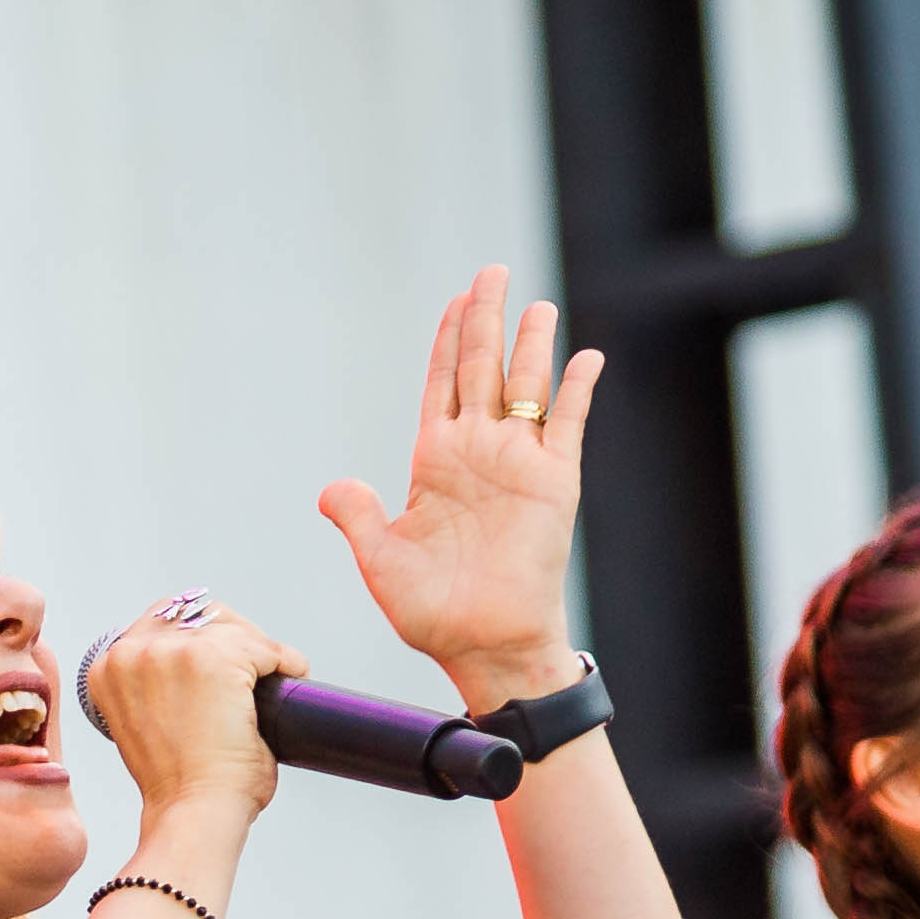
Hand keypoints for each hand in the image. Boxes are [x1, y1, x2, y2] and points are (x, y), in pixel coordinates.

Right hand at [76, 601, 294, 842]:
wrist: (190, 812)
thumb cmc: (176, 785)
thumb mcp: (147, 721)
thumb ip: (161, 686)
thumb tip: (204, 668)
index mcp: (109, 666)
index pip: (163, 621)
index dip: (201, 636)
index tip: (227, 658)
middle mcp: (133, 651)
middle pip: (199, 615)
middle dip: (234, 637)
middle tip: (259, 666)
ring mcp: (173, 652)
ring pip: (234, 629)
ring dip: (259, 650)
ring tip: (277, 675)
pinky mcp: (215, 660)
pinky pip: (265, 648)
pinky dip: (284, 662)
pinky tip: (291, 678)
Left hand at [318, 270, 598, 711]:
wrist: (485, 647)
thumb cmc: (433, 613)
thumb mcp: (381, 561)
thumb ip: (360, 517)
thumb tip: (333, 489)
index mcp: (435, 461)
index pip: (441, 384)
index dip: (447, 340)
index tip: (455, 299)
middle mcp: (479, 452)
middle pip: (482, 368)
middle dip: (486, 319)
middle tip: (491, 272)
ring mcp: (519, 463)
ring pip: (526, 387)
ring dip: (531, 344)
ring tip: (535, 303)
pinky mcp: (555, 483)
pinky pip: (570, 426)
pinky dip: (578, 391)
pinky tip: (586, 357)